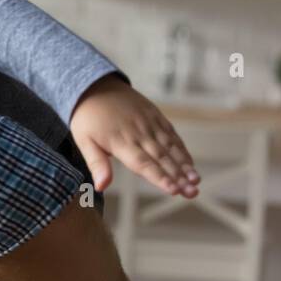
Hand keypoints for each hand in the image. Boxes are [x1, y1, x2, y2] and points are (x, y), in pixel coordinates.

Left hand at [69, 74, 200, 197]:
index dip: (159, 177)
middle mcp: (139, 134)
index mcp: (121, 142)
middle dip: (178, 177)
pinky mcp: (156, 116)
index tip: (174, 190)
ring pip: (171, 147)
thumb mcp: (84, 141)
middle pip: (162, 158)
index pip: (143, 164)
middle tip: (193, 193)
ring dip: (185, 165)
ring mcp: (150, 124)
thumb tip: (100, 187)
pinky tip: (190, 164)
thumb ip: (96, 164)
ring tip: (196, 181)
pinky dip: (182, 150)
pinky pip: (172, 135)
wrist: (95, 86)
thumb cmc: (88, 118)